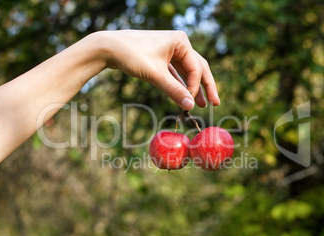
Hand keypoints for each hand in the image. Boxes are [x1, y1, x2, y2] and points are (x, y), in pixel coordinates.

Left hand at [102, 30, 219, 109]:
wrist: (109, 47)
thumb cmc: (132, 55)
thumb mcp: (155, 75)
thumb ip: (174, 90)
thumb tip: (190, 106)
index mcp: (181, 42)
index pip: (196, 68)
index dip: (196, 87)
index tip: (191, 103)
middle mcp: (178, 44)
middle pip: (197, 68)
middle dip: (205, 86)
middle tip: (215, 104)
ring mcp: (170, 50)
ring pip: (186, 71)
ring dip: (192, 87)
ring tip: (202, 104)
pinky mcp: (161, 57)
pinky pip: (175, 72)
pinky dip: (180, 84)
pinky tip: (185, 96)